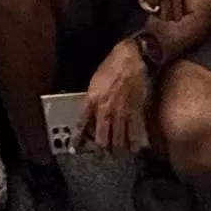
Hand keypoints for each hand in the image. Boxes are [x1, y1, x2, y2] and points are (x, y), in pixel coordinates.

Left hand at [81, 37, 154, 155]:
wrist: (131, 58)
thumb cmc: (111, 66)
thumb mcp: (94, 81)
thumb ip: (91, 99)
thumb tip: (91, 115)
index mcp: (92, 99)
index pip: (82, 124)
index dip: (78, 139)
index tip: (75, 149)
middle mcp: (106, 109)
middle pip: (101, 139)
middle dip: (101, 149)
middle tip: (102, 153)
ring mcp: (121, 113)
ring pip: (118, 141)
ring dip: (117, 149)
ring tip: (117, 152)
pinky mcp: (136, 112)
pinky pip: (134, 134)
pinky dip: (133, 143)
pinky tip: (133, 148)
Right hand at [117, 0, 186, 19]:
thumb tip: (180, 11)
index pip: (188, 10)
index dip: (178, 12)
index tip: (168, 8)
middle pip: (177, 16)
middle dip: (166, 15)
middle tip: (156, 6)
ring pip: (164, 16)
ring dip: (156, 12)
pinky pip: (151, 10)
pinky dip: (145, 5)